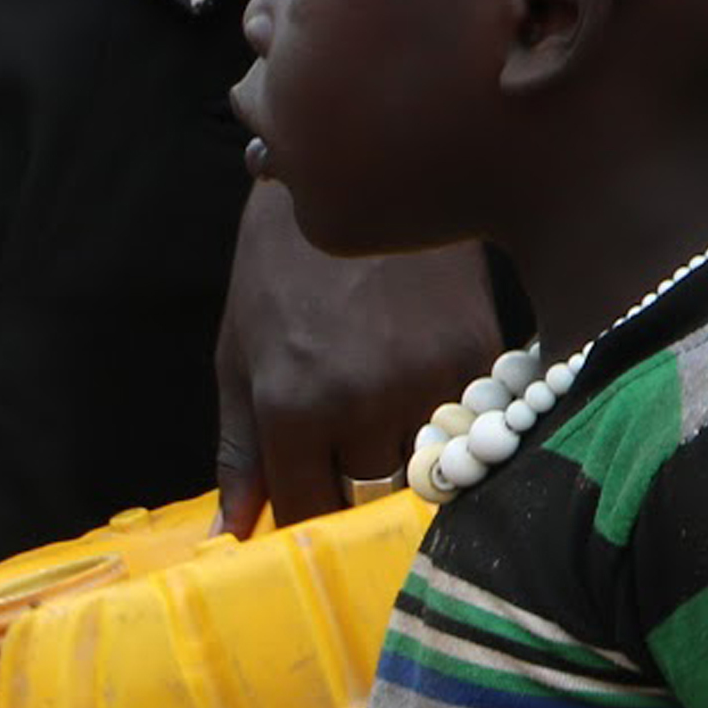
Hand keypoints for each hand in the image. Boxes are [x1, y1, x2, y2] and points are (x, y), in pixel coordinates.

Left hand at [214, 184, 495, 538]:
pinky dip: (446, 418)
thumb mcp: (240, 357)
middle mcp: (364, 402)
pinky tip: (422, 378)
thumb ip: (239, 453)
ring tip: (384, 413)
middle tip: (348, 463)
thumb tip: (229, 535)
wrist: (355, 172)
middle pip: (370, 502)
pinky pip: (466, 423)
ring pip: (424, 470)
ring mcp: (427, 379)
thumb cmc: (279, 269)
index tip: (311, 512)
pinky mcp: (477, 353)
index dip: (308, 522)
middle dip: (355, 495)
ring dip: (404, 459)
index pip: (309, 514)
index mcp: (293, 407)